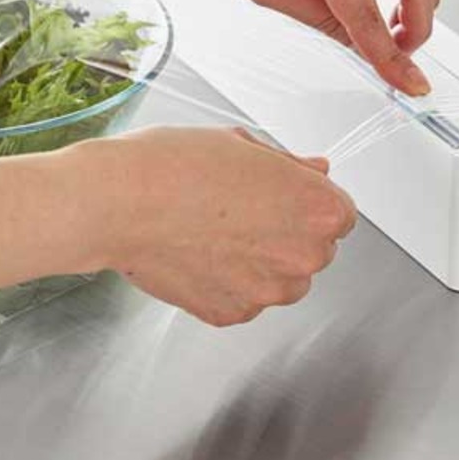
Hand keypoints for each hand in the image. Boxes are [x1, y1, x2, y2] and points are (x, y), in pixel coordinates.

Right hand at [0, 126, 355, 325]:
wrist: (119, 202)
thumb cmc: (173, 166)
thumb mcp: (242, 145)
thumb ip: (289, 166)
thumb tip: (314, 172)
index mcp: (317, 210)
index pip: (339, 213)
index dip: (305, 200)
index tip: (280, 195)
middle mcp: (302, 258)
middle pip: (312, 249)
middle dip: (285, 231)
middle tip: (238, 207)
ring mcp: (267, 293)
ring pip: (279, 279)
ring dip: (260, 261)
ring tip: (213, 230)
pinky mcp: (232, 314)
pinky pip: (244, 298)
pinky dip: (227, 282)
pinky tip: (198, 252)